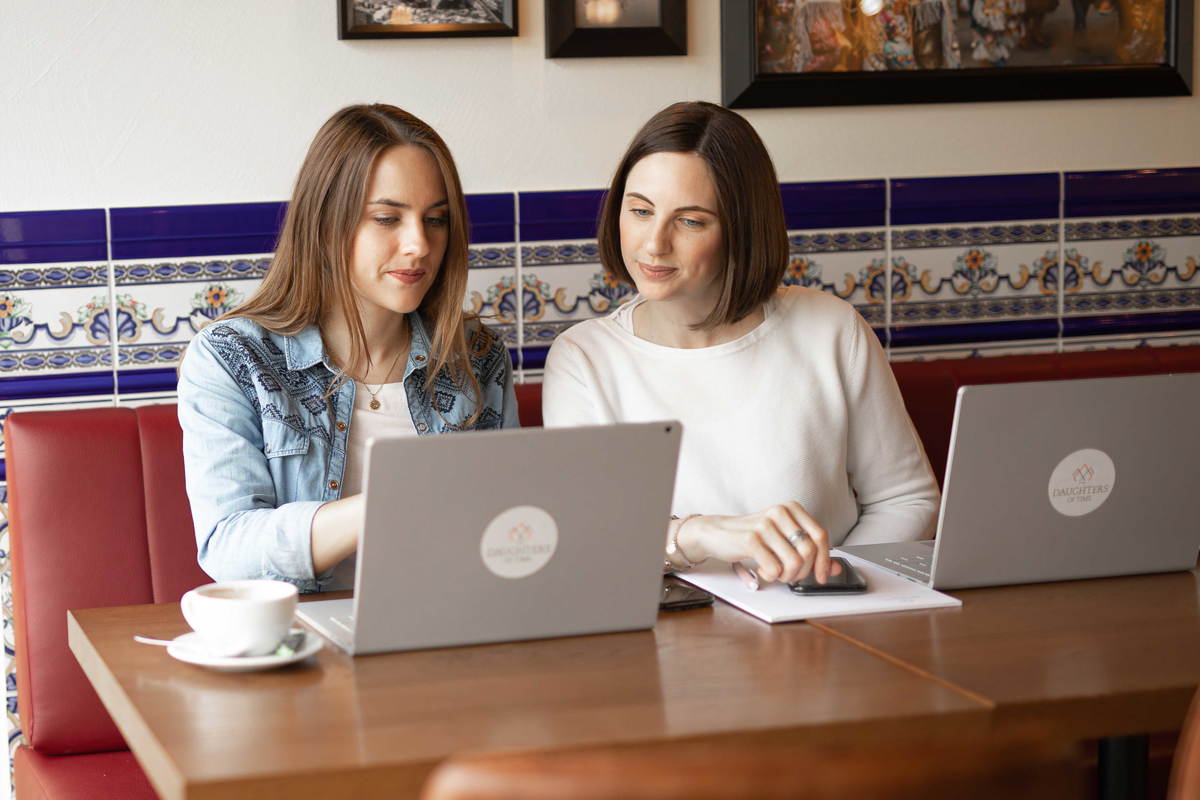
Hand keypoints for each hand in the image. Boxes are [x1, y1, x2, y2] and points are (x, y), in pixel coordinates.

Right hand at [675, 502, 841, 584]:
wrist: (717, 533)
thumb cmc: (752, 537)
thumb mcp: (783, 541)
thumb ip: (809, 553)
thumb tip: (836, 569)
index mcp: (791, 509)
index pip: (820, 536)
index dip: (825, 560)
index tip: (822, 576)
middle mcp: (780, 512)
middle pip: (809, 551)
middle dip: (803, 572)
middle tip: (790, 576)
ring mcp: (765, 525)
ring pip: (794, 563)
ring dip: (786, 576)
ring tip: (775, 572)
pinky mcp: (751, 539)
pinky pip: (774, 568)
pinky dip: (770, 575)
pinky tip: (761, 569)